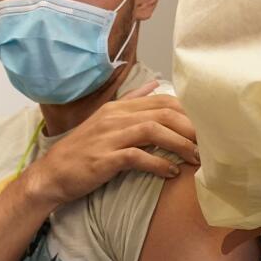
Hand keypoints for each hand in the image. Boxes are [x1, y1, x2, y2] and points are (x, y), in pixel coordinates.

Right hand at [22, 81, 200, 207]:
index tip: (206, 129)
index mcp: (118, 107)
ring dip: (180, 145)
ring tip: (196, 159)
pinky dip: (159, 164)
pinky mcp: (105, 158)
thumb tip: (155, 86)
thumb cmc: (82, 152)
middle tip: (209, 145)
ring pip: (154, 131)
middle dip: (191, 128)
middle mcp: (115, 117)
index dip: (189, 113)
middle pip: (163, 113)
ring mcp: (109, 136)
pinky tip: (171, 173)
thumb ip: (132, 102)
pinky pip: (138, 157)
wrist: (51, 174)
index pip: (163, 101)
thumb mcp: (105, 121)